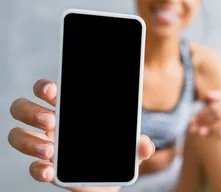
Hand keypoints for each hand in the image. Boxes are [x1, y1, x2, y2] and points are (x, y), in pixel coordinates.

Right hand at [7, 79, 154, 191]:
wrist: (111, 178)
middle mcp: (50, 124)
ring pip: (18, 136)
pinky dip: (37, 169)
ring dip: (29, 141)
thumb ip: (140, 144)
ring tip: (50, 150)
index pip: (48, 90)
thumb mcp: (131, 146)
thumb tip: (145, 145)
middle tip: (50, 121)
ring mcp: (44, 146)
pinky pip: (33, 167)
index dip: (45, 87)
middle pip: (23, 108)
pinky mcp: (47, 169)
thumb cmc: (116, 151)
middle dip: (31, 111)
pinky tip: (49, 171)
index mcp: (69, 109)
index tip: (53, 91)